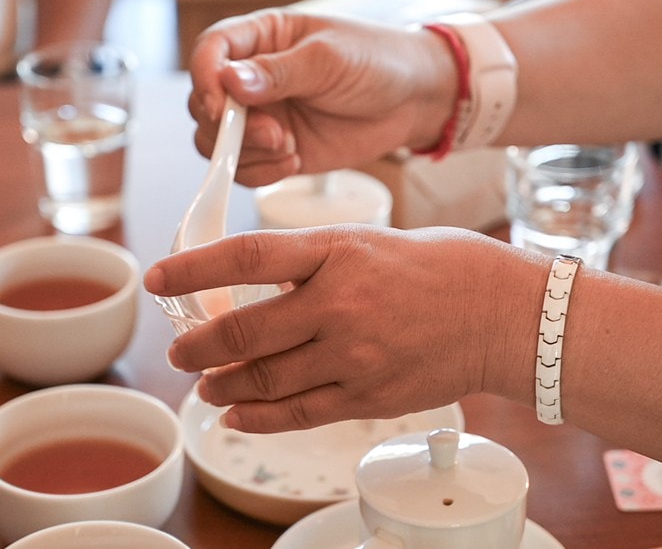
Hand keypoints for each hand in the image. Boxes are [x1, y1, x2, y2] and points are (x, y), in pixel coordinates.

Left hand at [144, 225, 544, 432]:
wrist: (502, 313)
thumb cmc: (438, 267)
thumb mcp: (367, 242)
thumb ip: (310, 265)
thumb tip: (252, 289)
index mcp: (337, 251)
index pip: (246, 257)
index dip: (193, 269)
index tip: (158, 279)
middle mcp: (339, 303)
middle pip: (244, 331)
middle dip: (199, 346)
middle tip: (180, 351)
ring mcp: (354, 354)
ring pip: (264, 379)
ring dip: (223, 385)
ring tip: (206, 386)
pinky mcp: (369, 395)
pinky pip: (299, 413)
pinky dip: (259, 418)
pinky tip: (237, 417)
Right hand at [186, 9, 456, 186]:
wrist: (412, 102)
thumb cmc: (376, 61)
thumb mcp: (328, 59)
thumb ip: (277, 72)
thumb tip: (229, 82)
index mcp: (260, 39)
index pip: (211, 52)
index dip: (206, 79)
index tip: (221, 105)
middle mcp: (251, 79)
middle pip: (204, 104)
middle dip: (229, 126)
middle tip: (271, 133)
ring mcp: (261, 118)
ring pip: (216, 142)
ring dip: (244, 152)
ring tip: (289, 147)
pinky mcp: (275, 151)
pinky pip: (244, 169)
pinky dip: (260, 173)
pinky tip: (294, 162)